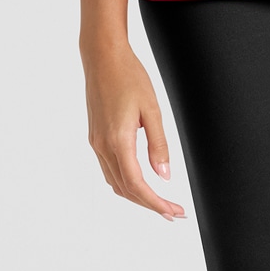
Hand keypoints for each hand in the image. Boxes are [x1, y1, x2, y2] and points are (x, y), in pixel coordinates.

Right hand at [82, 38, 185, 219]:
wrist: (102, 58)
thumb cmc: (129, 77)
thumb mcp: (152, 110)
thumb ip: (159, 145)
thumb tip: (165, 175)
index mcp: (118, 141)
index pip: (137, 184)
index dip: (156, 203)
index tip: (173, 212)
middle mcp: (103, 146)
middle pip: (126, 189)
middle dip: (150, 205)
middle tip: (174, 212)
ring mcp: (96, 143)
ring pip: (116, 182)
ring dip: (137, 196)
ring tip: (161, 202)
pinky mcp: (95, 138)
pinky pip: (109, 170)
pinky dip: (125, 183)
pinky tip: (140, 182)